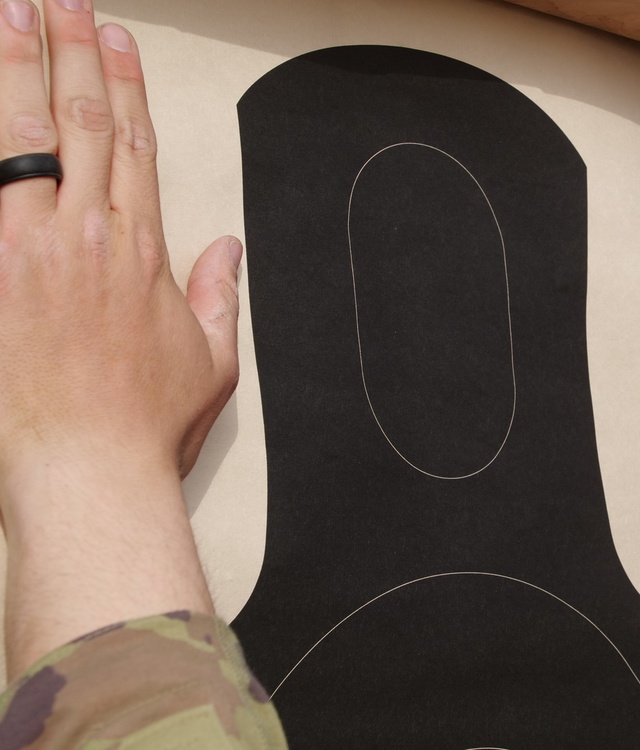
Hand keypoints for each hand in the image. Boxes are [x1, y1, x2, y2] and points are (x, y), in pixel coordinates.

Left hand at [0, 0, 239, 675]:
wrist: (87, 468)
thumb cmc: (142, 422)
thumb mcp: (209, 361)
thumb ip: (218, 295)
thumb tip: (226, 250)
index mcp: (139, 250)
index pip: (131, 144)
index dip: (122, 85)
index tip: (114, 42)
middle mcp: (84, 235)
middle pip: (76, 122)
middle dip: (68, 53)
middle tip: (59, 3)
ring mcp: (25, 250)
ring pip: (18, 136)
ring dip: (13, 69)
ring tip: (9, 17)